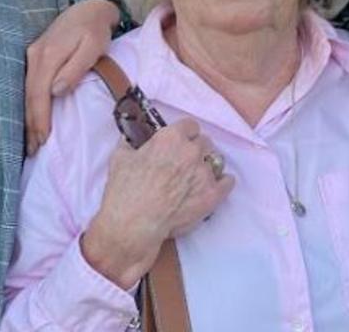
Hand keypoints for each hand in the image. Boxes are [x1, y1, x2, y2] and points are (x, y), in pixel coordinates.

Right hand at [25, 0, 119, 153]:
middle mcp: (35, 56)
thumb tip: (57, 91)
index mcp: (48, 55)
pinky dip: (30, 105)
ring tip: (31, 141)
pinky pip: (29, 86)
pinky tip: (32, 119)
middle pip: (29, 96)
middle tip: (34, 150)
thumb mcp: (92, 48)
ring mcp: (33, 56)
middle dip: (31, 125)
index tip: (43, 139)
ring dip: (28, 118)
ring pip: (26, 92)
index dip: (40, 118)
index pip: (39, 94)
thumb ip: (75, 69)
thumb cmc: (95, 30)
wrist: (88, 9)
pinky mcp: (35, 58)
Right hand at [81, 119, 233, 288]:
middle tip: (185, 161)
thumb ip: (130, 143)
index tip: (180, 141)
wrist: (134, 223)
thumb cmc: (125, 190)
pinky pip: (228, 182)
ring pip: (216, 160)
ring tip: (197, 176)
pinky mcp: (212, 195)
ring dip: (207, 165)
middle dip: (196, 149)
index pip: (190, 125)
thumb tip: (130, 138)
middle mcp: (192, 151)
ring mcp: (205, 173)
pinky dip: (223, 182)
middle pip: (204, 142)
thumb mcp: (120, 158)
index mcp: (171, 138)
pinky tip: (218, 184)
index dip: (185, 133)